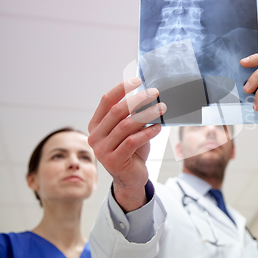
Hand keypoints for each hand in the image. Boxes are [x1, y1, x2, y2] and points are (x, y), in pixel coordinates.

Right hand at [87, 77, 165, 211]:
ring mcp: (102, 150)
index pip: (106, 101)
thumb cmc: (132, 150)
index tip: (137, 80)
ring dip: (146, 114)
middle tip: (155, 93)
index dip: (121, 88)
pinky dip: (147, 132)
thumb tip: (150, 96)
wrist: (131, 178)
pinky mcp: (114, 160)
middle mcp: (95, 136)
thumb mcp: (131, 130)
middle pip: (117, 111)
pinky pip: (132, 141)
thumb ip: (134, 115)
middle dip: (138, 100)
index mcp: (96, 125)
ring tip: (162, 108)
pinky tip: (158, 127)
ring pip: (125, 125)